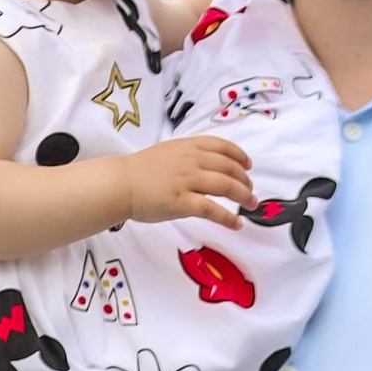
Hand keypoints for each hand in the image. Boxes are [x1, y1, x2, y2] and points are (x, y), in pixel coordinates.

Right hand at [116, 135, 255, 229]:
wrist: (120, 183)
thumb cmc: (140, 171)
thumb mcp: (168, 152)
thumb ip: (188, 155)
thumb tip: (207, 164)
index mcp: (188, 146)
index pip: (223, 146)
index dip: (240, 156)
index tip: (248, 165)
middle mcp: (191, 160)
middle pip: (229, 167)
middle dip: (245, 180)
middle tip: (251, 191)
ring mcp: (187, 180)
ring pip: (226, 186)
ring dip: (244, 196)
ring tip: (251, 205)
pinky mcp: (182, 201)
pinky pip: (213, 209)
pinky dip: (229, 218)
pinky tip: (237, 224)